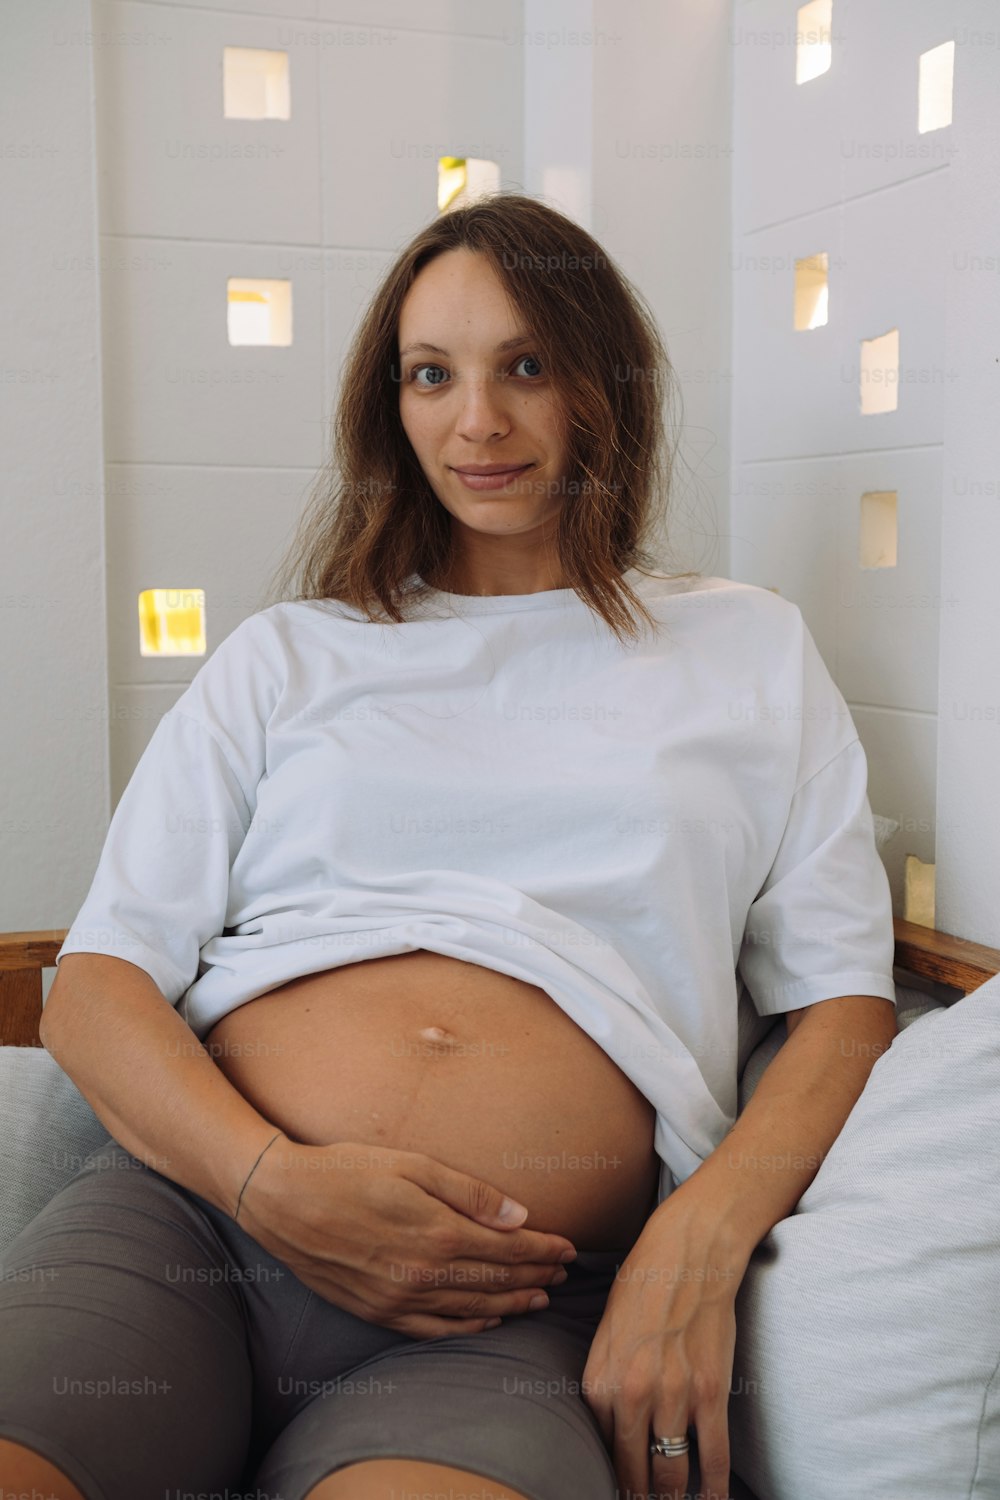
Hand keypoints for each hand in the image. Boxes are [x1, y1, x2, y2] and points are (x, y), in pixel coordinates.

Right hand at [235, 1134, 577, 1339]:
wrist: (281, 1201)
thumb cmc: (347, 1170)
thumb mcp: (412, 1164)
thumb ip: (469, 1192)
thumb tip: (520, 1215)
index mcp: (436, 1233)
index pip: (509, 1249)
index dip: (544, 1250)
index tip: (570, 1247)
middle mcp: (422, 1274)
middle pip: (497, 1281)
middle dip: (536, 1276)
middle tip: (564, 1272)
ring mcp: (398, 1299)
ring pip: (472, 1309)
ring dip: (512, 1304)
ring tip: (539, 1297)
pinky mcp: (377, 1312)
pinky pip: (434, 1329)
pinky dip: (469, 1325)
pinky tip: (488, 1318)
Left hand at [581, 1207, 740, 1499]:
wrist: (687, 1252)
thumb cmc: (643, 1287)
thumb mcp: (606, 1335)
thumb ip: (606, 1384)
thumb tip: (612, 1432)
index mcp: (599, 1380)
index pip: (602, 1450)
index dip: (614, 1476)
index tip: (623, 1490)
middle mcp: (631, 1394)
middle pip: (635, 1472)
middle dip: (640, 1497)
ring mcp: (672, 1396)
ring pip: (671, 1473)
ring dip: (671, 1498)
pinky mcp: (710, 1393)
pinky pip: (713, 1457)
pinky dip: (713, 1488)